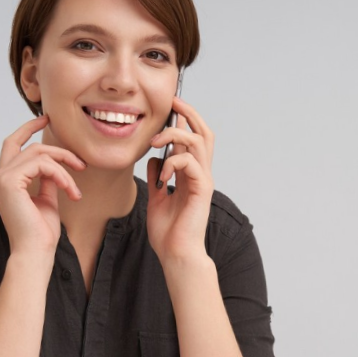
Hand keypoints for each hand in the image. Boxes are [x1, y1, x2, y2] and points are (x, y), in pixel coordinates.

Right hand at [0, 115, 84, 257]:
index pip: (13, 144)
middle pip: (30, 147)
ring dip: (64, 167)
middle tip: (81, 164)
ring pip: (39, 154)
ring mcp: (1, 178)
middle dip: (59, 151)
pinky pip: (42, 165)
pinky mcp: (9, 182)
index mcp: (5, 180)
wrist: (36, 251)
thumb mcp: (47, 199)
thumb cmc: (41, 232)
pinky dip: (60, 175)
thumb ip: (47, 180)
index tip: (45, 118)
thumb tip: (54, 166)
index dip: (27, 129)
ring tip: (75, 188)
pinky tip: (69, 190)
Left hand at [146, 97, 214, 262]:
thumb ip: (157, 177)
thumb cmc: (168, 232)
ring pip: (199, 142)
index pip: (193, 138)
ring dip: (176, 134)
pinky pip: (190, 163)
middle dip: (190, 114)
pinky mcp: (202, 189)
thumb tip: (153, 159)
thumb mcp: (156, 198)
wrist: (176, 254)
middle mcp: (200, 174)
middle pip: (204, 133)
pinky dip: (174, 161)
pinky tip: (163, 175)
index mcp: (190, 174)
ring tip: (157, 140)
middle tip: (174, 102)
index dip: (185, 120)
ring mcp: (203, 181)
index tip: (170, 106)